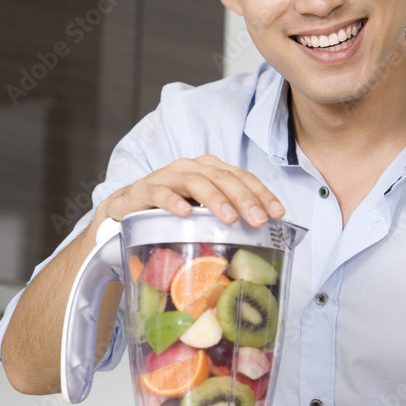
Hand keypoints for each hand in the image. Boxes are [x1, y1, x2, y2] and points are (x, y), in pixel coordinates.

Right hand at [99, 155, 284, 226]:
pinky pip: (159, 193)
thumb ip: (228, 215)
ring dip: (214, 199)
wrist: (128, 209)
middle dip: (243, 198)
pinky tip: (185, 213)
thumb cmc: (173, 210)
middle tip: (258, 220)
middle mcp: (191, 168)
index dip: (261, 193)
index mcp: (210, 170)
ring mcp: (167, 177)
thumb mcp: (204, 211)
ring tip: (229, 218)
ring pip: (195, 182)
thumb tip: (264, 237)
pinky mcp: (143, 190)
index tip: (278, 213)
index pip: (242, 177)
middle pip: (223, 178)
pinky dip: (172, 201)